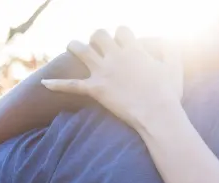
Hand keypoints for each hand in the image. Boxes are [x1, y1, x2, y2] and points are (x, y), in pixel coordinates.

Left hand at [42, 27, 182, 132]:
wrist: (158, 115)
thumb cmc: (169, 94)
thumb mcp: (175, 67)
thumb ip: (170, 49)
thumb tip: (166, 39)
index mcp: (133, 49)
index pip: (121, 30)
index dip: (121, 35)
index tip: (123, 42)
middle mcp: (115, 56)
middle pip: (98, 35)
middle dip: (97, 38)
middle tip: (98, 46)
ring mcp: (103, 72)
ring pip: (80, 50)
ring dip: (75, 47)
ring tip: (73, 47)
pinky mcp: (95, 89)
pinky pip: (71, 85)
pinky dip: (56, 84)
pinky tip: (44, 83)